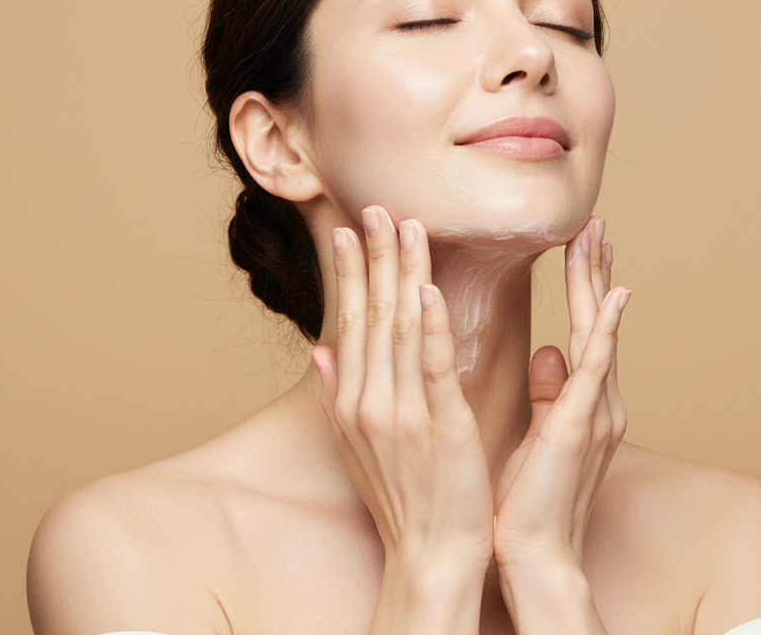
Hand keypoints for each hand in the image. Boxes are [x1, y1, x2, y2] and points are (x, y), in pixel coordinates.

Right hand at [312, 206, 494, 574]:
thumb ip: (337, 396)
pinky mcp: (440, 426)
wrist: (430, 553)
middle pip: (370, 315)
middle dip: (373, 258)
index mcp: (352, 403)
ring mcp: (402, 413)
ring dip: (402, 273)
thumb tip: (319, 352)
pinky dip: (429, 325)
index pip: (350, 324)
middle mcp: (369, 402)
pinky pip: (431, 366)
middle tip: (375, 207)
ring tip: (404, 226)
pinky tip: (428, 287)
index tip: (349, 231)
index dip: (351, 274)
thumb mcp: (356, 447)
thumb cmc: (401, 500)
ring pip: (399, 329)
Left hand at [492, 217, 629, 571]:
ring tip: (594, 236)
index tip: (581, 243)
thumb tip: (548, 348)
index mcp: (585, 403)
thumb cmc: (529, 503)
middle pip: (598, 322)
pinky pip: (595, 369)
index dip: (585, 285)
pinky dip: (607, 331)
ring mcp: (595, 413)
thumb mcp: (538, 436)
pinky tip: (616, 296)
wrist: (536, 555)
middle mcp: (599, 402)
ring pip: (598, 332)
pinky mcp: (580, 426)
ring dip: (596, 282)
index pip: (586, 330)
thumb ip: (549, 391)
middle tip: (594, 221)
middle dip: (594, 270)